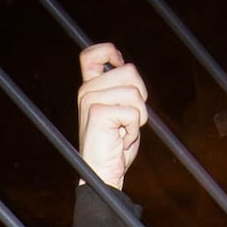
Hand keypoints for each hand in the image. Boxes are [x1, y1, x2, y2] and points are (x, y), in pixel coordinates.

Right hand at [76, 42, 146, 190]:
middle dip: (140, 97)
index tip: (119, 64)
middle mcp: (86, 91)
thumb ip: (121, 89)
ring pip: (134, 93)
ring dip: (138, 117)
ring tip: (124, 131)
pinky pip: (133, 112)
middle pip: (129, 71)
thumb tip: (127, 66)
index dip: (109, 52)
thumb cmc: (114, 146)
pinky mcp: (97, 113)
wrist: (103, 174)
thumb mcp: (120, 111)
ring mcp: (90, 100)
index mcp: (90, 88)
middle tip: (128, 119)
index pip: (92, 54)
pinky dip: (134, 130)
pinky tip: (122, 139)